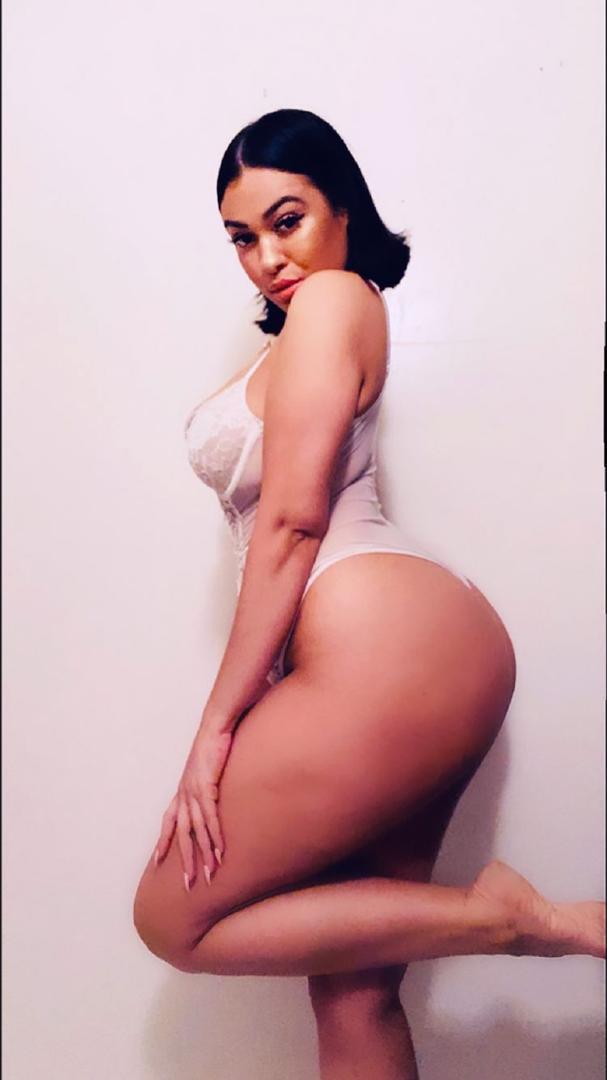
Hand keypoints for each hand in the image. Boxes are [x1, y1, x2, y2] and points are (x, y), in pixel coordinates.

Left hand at [154, 724, 232, 889]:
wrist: (216, 725)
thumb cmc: (214, 743)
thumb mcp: (207, 767)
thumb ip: (207, 782)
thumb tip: (212, 790)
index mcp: (182, 790)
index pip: (168, 820)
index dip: (163, 841)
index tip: (158, 861)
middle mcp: (184, 793)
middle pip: (181, 834)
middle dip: (184, 860)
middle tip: (188, 884)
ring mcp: (194, 791)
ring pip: (196, 831)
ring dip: (203, 855)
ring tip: (209, 875)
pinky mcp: (206, 787)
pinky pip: (210, 818)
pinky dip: (215, 836)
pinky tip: (219, 851)